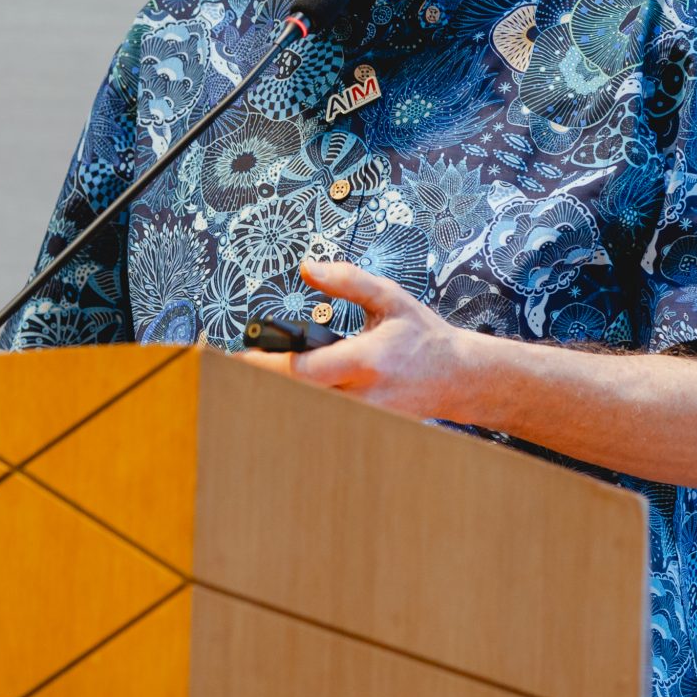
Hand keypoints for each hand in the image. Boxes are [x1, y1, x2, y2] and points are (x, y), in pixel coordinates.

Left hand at [236, 260, 472, 418]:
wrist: (457, 376)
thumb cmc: (424, 337)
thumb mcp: (390, 297)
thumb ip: (348, 281)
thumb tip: (310, 268)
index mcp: (368, 359)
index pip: (305, 370)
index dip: (268, 366)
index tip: (242, 357)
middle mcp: (364, 395)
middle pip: (298, 396)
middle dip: (265, 382)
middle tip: (238, 366)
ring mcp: (364, 417)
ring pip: (309, 411)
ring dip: (282, 395)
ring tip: (259, 378)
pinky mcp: (364, 427)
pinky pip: (324, 419)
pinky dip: (304, 406)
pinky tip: (288, 394)